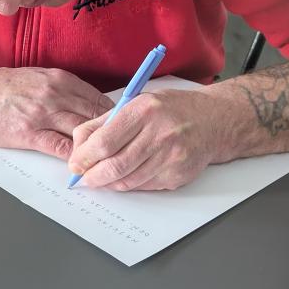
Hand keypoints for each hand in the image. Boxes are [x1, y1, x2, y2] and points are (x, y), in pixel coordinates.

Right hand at [0, 64, 111, 158]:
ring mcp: (42, 114)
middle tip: (120, 149)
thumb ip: (61, 90)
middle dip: (110, 135)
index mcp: (60, 80)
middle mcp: (55, 94)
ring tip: (104, 162)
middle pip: (96, 116)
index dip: (114, 117)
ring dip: (94, 149)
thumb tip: (85, 104)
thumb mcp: (36, 78)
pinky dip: (72, 157)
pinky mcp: (28, 133)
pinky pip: (59, 146)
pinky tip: (79, 165)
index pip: (99, 99)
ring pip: (81, 132)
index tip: (122, 130)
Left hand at [68, 89, 222, 190]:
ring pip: (128, 180)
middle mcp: (159, 133)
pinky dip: (130, 183)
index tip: (75, 163)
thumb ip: (105, 122)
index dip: (84, 157)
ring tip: (102, 176)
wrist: (213, 121)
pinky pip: (144, 186)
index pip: (104, 141)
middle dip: (93, 176)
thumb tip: (78, 145)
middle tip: (85, 177)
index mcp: (144, 110)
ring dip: (109, 182)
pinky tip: (127, 175)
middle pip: (115, 165)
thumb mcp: (137, 102)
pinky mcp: (178, 175)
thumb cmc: (170, 109)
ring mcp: (171, 157)